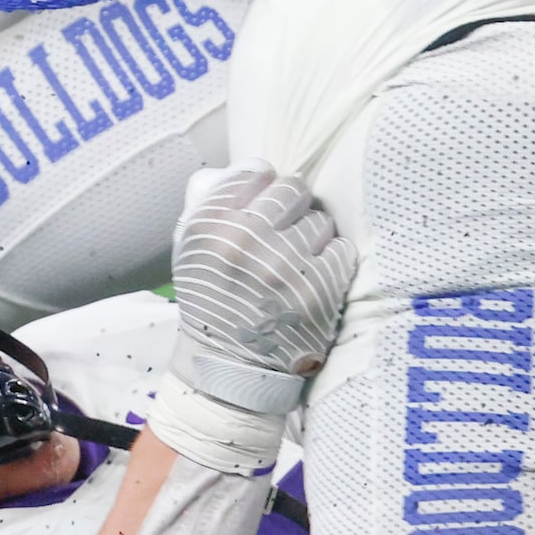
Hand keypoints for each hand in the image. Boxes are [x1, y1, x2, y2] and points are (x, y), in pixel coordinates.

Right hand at [168, 163, 357, 414]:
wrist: (228, 367)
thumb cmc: (214, 301)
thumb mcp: (192, 248)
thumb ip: (215, 203)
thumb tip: (260, 167)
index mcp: (210, 226)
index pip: (256, 172)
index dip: (265, 190)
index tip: (266, 210)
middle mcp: (245, 241)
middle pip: (293, 188)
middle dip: (293, 209)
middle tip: (287, 234)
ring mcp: (284, 266)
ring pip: (320, 220)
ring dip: (313, 238)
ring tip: (297, 264)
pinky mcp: (318, 290)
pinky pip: (342, 249)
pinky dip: (333, 261)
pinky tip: (315, 279)